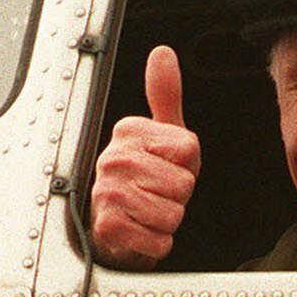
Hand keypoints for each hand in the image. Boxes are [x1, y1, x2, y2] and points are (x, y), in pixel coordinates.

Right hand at [88, 45, 200, 268]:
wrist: (114, 226)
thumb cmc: (142, 180)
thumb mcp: (161, 135)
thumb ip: (165, 96)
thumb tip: (162, 53)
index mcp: (129, 130)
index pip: (189, 150)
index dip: (187, 167)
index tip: (164, 168)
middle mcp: (114, 157)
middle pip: (184, 184)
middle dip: (178, 196)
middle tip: (156, 194)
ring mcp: (107, 192)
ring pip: (174, 212)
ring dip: (167, 221)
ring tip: (148, 212)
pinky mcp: (109, 226)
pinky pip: (160, 239)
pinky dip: (157, 243)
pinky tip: (140, 232)